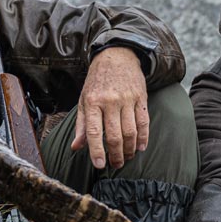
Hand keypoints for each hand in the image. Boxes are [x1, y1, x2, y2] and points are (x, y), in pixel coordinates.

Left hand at [72, 47, 148, 169]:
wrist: (117, 56)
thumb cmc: (97, 81)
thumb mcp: (84, 100)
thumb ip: (82, 125)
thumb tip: (76, 147)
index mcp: (92, 102)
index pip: (94, 131)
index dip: (97, 150)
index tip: (99, 165)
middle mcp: (110, 101)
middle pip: (115, 135)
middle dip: (116, 154)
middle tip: (115, 165)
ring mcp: (127, 99)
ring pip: (130, 131)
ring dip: (129, 149)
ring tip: (126, 158)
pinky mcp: (140, 97)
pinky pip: (144, 122)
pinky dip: (143, 138)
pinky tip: (140, 147)